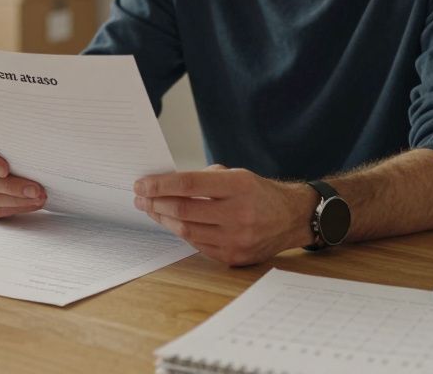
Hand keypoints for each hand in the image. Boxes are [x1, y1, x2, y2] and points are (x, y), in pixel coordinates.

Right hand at [0, 132, 46, 218]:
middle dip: (11, 186)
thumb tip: (34, 151)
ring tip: (37, 198)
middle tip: (35, 189)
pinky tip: (27, 205)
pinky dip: (11, 209)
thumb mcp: (3, 139)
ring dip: (15, 201)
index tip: (6, 170)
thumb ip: (10, 143)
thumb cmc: (2, 147)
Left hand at [133, 165, 313, 265]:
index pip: (189, 184)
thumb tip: (166, 185)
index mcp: (239, 186)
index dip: (161, 185)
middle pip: (184, 210)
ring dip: (163, 220)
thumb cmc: (259, 193)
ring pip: (186, 231)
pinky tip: (172, 223)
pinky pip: (197, 245)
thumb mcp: (237, 175)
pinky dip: (181, 233)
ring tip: (151, 210)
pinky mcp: (234, 257)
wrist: (292, 218)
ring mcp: (237, 239)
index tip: (142, 184)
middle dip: (155, 203)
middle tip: (140, 197)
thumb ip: (204, 179)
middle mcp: (239, 214)